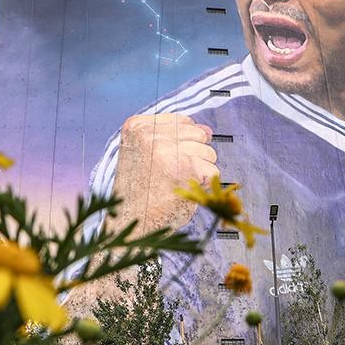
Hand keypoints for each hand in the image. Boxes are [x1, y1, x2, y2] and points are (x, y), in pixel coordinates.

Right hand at [108, 113, 217, 234]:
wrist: (133, 224)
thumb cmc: (140, 192)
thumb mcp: (147, 154)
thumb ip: (175, 137)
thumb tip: (208, 130)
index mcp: (136, 127)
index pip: (181, 121)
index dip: (182, 143)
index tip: (165, 161)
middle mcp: (150, 135)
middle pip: (197, 134)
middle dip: (193, 155)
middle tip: (170, 174)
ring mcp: (167, 151)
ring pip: (208, 151)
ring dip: (199, 170)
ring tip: (176, 183)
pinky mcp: (185, 169)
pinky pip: (212, 170)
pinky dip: (204, 185)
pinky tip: (183, 191)